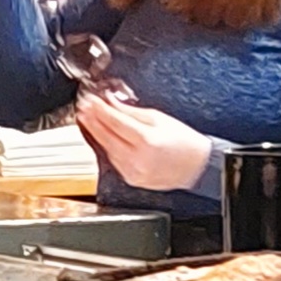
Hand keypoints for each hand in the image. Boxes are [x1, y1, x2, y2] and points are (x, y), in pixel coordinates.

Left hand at [75, 93, 217, 192]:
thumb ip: (132, 112)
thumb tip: (112, 103)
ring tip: (89, 120)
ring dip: (96, 134)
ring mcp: (134, 171)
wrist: (197, 166)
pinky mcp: (132, 179)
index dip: (100, 110)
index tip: (91, 100)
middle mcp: (138, 158)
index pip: (115, 122)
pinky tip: (103, 137)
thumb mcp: (159, 119)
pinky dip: (106, 148)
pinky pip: (114, 160)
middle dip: (92, 121)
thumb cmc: (184, 142)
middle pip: (106, 137)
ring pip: (107, 150)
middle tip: (83, 108)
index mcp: (147, 140)